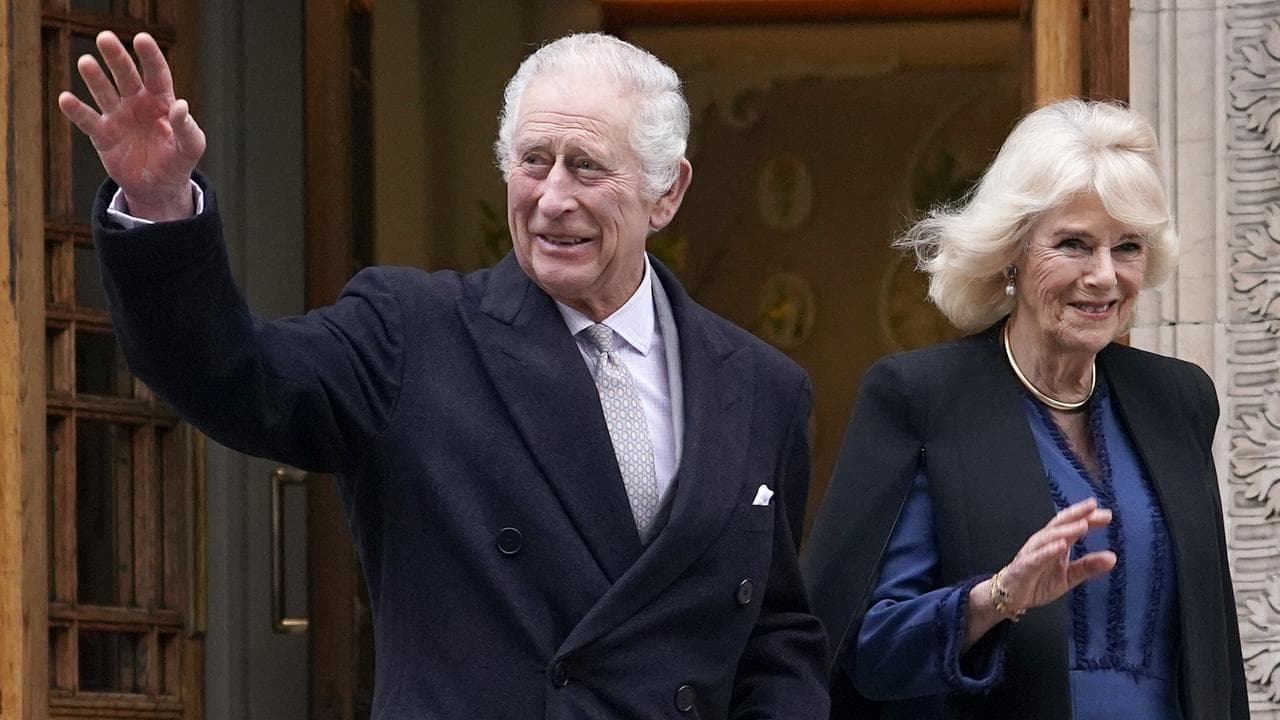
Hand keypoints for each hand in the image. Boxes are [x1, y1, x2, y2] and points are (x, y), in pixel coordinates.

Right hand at [57, 31, 204, 220]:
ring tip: (86, 62)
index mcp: (161, 101)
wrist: (158, 187)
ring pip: (104, 92)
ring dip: (95, 78)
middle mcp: (137, 103)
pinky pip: (88, 120)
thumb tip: (181, 106)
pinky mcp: (103, 135)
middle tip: (105, 38)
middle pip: (125, 76)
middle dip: (116, 58)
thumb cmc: (178, 161)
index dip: (150, 57)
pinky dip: (77, 111)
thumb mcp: (191, 147)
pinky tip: (66, 99)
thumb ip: (187, 128)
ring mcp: (118, 117)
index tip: (141, 38)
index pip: (156, 74)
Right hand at [965, 498, 1114, 646]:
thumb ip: (1089, 566)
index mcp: (1056, 542)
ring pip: (1049, 537)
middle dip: (1077, 515)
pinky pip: (1037, 557)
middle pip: (1060, 524)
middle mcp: (1044, 542)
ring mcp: (1033, 552)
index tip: (1106, 514)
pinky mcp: (1024, 566)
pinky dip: (1049, 550)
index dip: (1087, 517)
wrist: (1013, 597)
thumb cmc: (1039, 581)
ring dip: (1066, 530)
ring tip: (1083, 525)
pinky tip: (1061, 546)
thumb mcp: (1069, 576)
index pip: (1071, 524)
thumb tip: (1113, 557)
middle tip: (1095, 509)